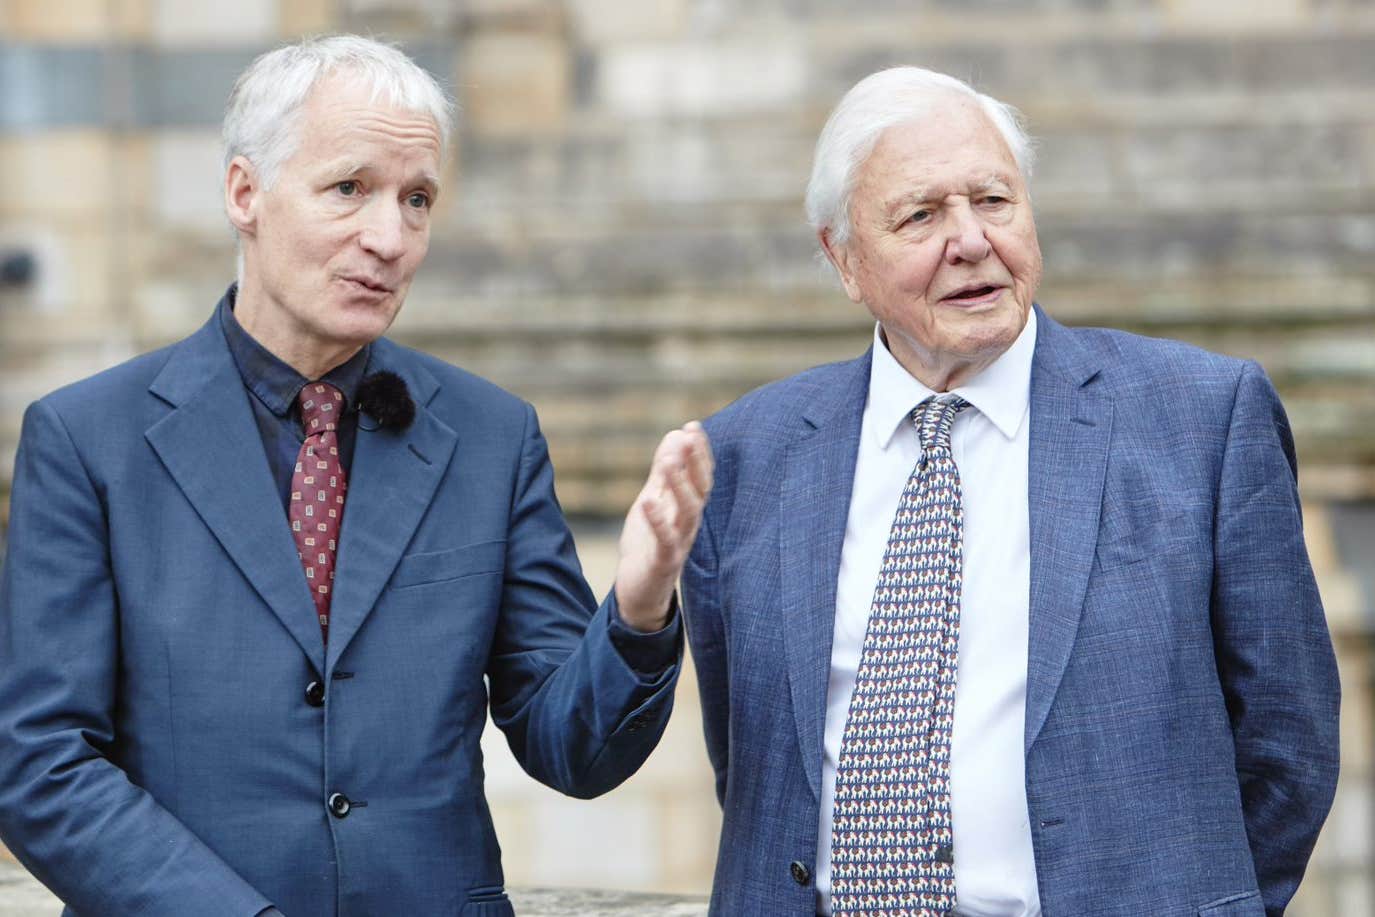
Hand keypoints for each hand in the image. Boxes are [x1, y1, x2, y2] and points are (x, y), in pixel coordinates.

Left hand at [613, 421, 713, 631]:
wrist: (640, 590)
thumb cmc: (650, 542)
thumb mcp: (655, 499)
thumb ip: (665, 470)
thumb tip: (677, 434)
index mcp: (688, 507)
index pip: (701, 476)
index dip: (700, 452)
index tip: (693, 426)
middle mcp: (689, 523)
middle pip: (700, 489)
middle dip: (696, 462)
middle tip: (689, 435)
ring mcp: (680, 543)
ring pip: (688, 512)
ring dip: (679, 485)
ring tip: (667, 461)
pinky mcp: (664, 562)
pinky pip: (665, 541)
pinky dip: (657, 521)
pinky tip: (647, 501)